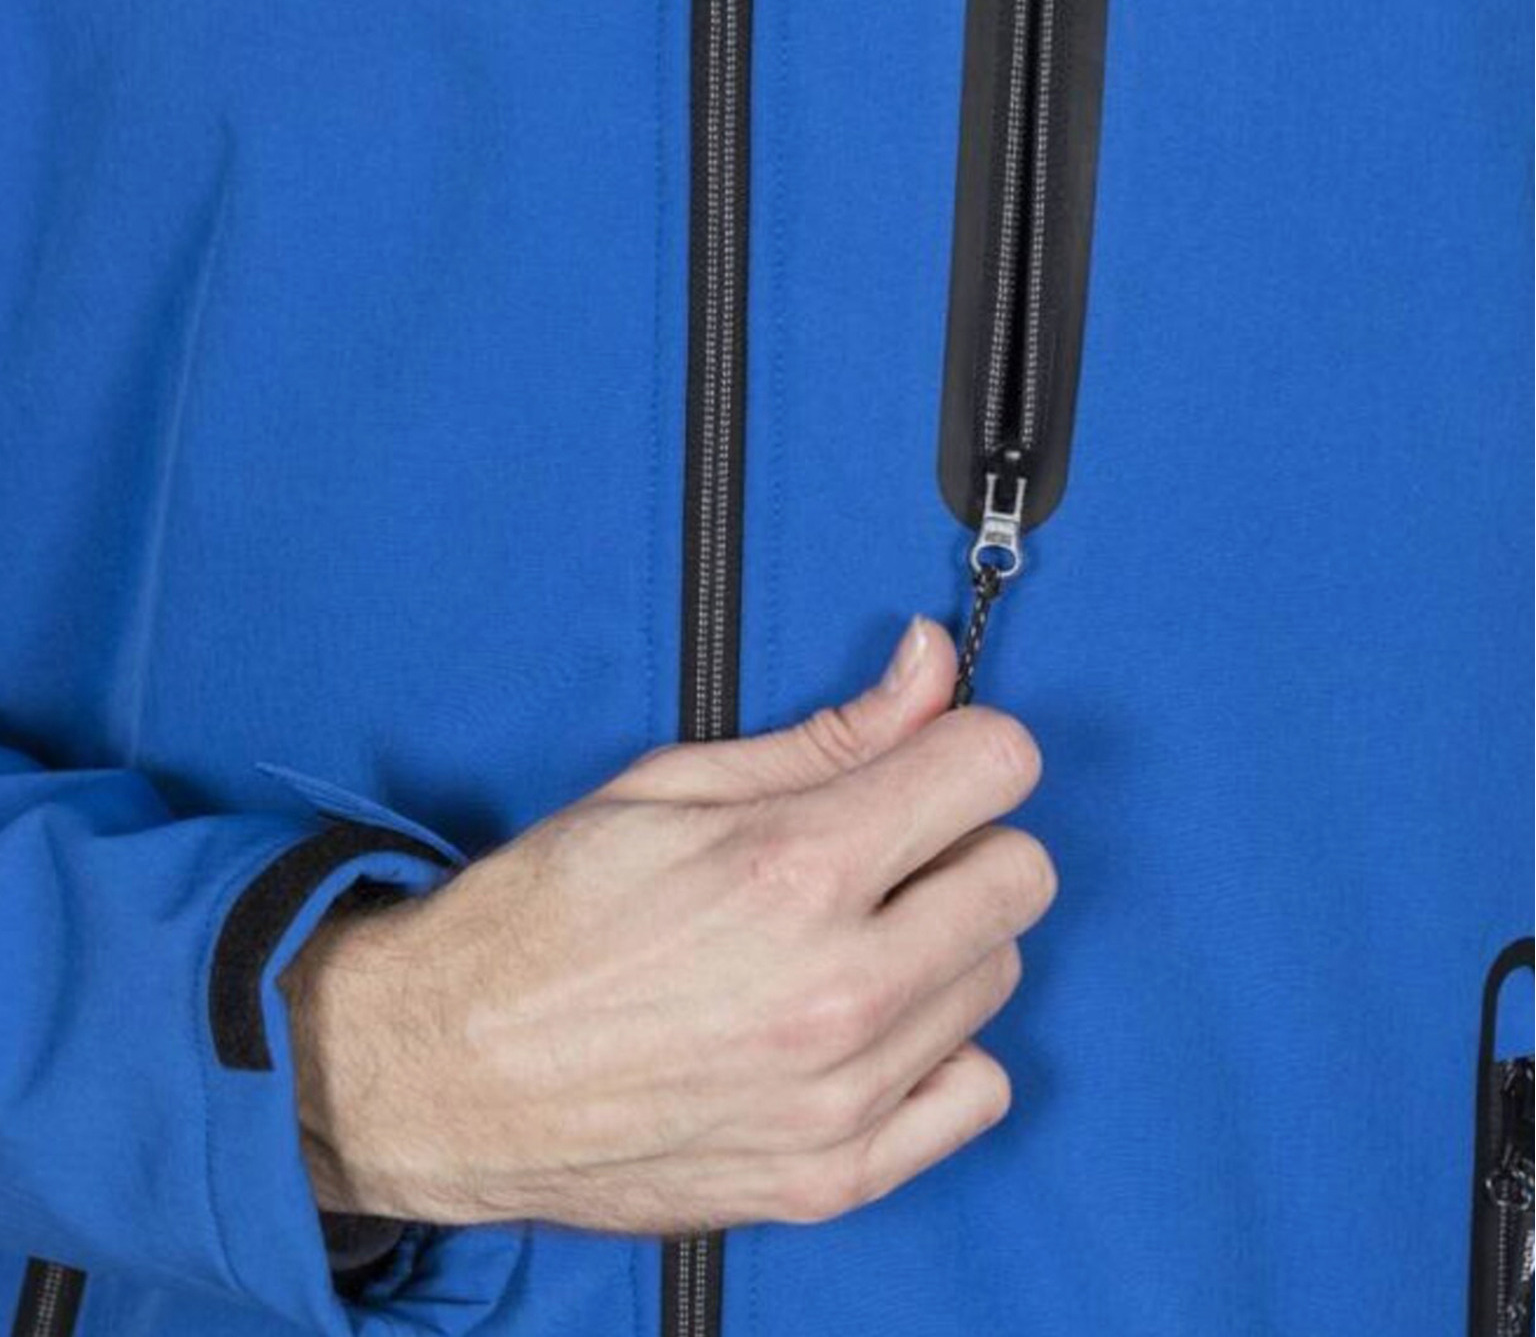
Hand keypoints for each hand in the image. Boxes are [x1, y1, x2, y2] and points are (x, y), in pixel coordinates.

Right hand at [282, 618, 1054, 1233]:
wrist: (444, 1076)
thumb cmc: (544, 922)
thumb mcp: (673, 786)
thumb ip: (831, 732)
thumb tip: (928, 666)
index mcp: (793, 867)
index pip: (997, 767)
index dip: (969, 745)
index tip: (939, 760)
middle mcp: (836, 988)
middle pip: (1021, 876)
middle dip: (964, 841)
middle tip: (886, 849)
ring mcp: (841, 1096)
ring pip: (999, 979)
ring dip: (942, 945)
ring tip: (848, 939)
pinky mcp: (833, 1177)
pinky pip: (977, 1092)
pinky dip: (938, 1051)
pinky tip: (866, 1025)